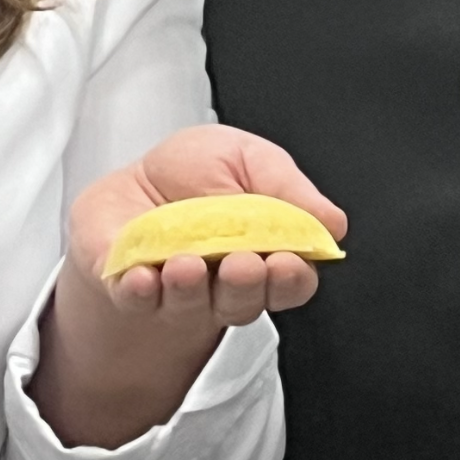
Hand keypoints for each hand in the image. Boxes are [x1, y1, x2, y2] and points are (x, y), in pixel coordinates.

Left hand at [31, 125, 345, 447]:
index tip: (286, 262)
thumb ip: (286, 186)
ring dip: (192, 287)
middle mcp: (223, 283)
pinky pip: (135, 300)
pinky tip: (142, 277)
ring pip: (192, 303)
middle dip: (245, 285)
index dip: (291, 278)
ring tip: (186, 264)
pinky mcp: (128, 291)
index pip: (291, 281)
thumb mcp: (243, 156)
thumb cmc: (190, 174)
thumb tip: (331, 221)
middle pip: (245, 300)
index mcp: (262, 252)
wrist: (127, 191)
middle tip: (241, 264)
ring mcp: (175, 294)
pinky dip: (139, 290)